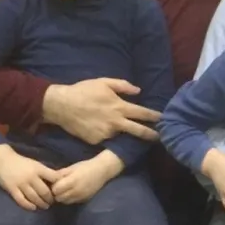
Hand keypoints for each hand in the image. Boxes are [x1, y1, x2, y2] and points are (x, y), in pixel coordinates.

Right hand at [0, 144, 57, 210]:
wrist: (2, 159)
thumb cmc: (21, 162)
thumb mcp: (35, 164)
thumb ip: (44, 172)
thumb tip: (56, 181)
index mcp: (38, 169)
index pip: (53, 177)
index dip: (59, 185)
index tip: (60, 190)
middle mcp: (31, 177)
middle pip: (44, 191)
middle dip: (50, 198)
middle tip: (52, 202)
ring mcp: (21, 184)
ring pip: (34, 197)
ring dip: (41, 203)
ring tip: (45, 206)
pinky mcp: (12, 189)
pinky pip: (21, 200)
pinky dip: (28, 205)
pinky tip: (33, 208)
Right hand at [43, 78, 160, 143]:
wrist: (60, 105)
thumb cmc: (83, 91)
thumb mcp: (104, 82)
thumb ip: (123, 86)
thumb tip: (138, 90)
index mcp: (120, 107)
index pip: (143, 113)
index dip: (155, 116)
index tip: (163, 119)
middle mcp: (115, 123)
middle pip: (139, 131)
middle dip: (151, 134)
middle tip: (161, 137)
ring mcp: (106, 134)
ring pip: (120, 135)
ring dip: (122, 132)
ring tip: (115, 126)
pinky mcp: (96, 141)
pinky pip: (105, 138)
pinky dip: (105, 133)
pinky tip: (98, 126)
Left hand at [51, 150, 123, 204]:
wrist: (103, 171)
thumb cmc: (86, 166)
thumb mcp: (72, 167)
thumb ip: (60, 174)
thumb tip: (49, 179)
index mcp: (72, 181)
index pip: (55, 190)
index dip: (52, 187)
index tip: (53, 183)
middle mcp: (75, 191)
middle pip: (58, 198)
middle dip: (56, 193)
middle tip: (57, 187)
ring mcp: (80, 196)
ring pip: (64, 201)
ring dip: (62, 197)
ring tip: (64, 190)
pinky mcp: (84, 200)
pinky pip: (72, 202)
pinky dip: (69, 198)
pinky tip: (71, 192)